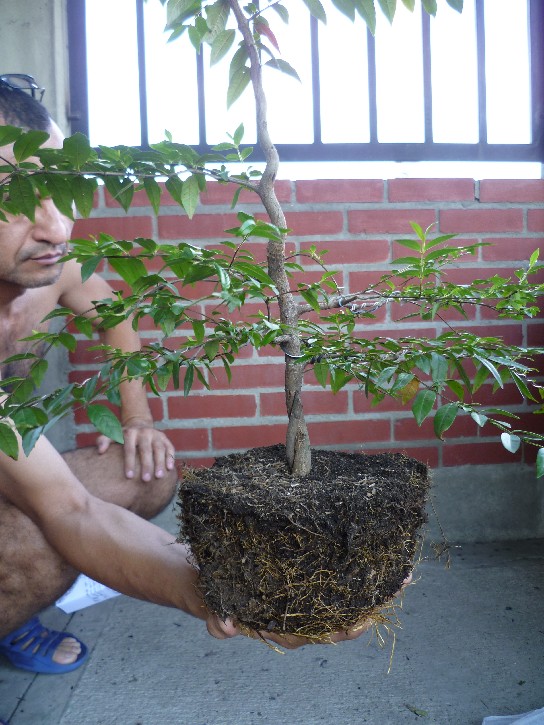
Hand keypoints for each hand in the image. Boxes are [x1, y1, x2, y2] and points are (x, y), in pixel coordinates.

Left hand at [96, 421, 175, 481]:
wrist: (138, 424)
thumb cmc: (123, 436)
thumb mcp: (112, 435)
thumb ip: (103, 441)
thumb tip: (100, 451)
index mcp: (130, 433)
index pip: (130, 449)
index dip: (129, 462)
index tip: (129, 477)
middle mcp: (144, 432)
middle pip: (146, 450)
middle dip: (146, 465)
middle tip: (145, 480)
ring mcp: (156, 434)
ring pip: (159, 449)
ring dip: (160, 463)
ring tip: (159, 477)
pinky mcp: (164, 438)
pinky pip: (169, 447)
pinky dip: (170, 457)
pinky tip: (170, 468)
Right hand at [204, 573, 412, 649]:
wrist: (201, 575)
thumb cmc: (208, 591)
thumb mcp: (209, 604)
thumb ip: (216, 618)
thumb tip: (225, 628)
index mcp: (277, 624)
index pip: (311, 633)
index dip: (335, 630)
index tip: (356, 624)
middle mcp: (293, 614)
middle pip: (335, 618)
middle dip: (365, 608)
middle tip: (390, 594)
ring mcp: (299, 597)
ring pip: (338, 599)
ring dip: (367, 589)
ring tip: (396, 575)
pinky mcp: (300, 579)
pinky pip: (331, 579)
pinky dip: (354, 572)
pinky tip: (376, 559)